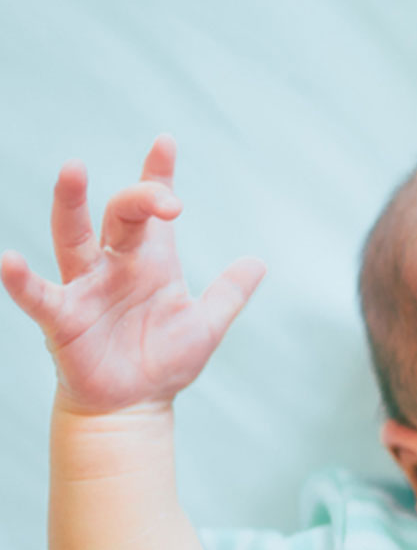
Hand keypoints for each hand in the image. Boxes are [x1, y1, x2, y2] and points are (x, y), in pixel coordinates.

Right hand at [1, 135, 264, 413]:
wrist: (135, 407)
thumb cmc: (163, 363)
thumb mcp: (205, 325)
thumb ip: (229, 293)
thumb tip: (259, 262)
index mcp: (150, 261)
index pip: (152, 209)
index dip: (158, 175)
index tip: (165, 142)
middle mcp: (115, 265)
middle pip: (121, 215)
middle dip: (139, 198)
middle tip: (164, 196)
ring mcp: (86, 288)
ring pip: (74, 236)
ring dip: (71, 204)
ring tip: (73, 169)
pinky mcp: (62, 318)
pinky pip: (39, 295)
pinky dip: (22, 280)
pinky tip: (12, 261)